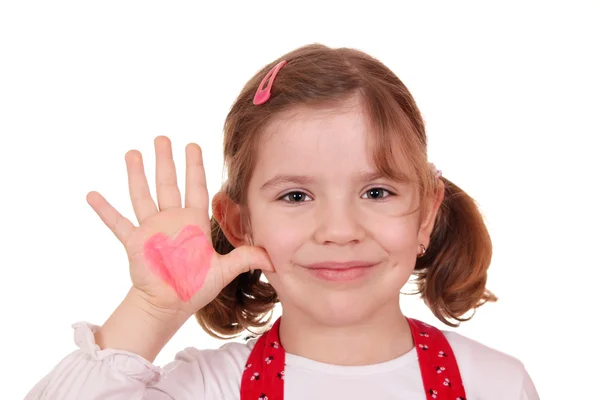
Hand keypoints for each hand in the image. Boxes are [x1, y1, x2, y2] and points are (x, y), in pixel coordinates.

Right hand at [86, 136, 273, 318]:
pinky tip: (92, 194)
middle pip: (168, 183)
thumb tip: (273, 257)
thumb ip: (245, 258)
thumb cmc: (195, 288)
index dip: (194, 167)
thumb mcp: (223, 271)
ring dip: (137, 175)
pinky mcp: (134, 242)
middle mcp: (172, 220)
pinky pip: (117, 223)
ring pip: (142, 195)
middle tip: (162, 137)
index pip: (195, 187)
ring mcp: (151, 229)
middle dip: (166, 160)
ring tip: (132, 152)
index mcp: (193, 223)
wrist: (169, 306)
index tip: (192, 145)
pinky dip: (105, 210)